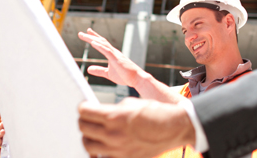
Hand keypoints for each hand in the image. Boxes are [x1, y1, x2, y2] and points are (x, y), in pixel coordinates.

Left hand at [78, 28, 145, 86]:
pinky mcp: (116, 59)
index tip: (88, 32)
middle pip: (100, 41)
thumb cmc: (125, 76)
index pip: (102, 43)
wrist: (137, 79)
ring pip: (102, 44)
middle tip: (80, 33)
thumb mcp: (108, 74)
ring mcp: (115, 55)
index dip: (94, 37)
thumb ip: (99, 70)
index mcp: (112, 54)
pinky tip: (93, 42)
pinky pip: (107, 51)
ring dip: (92, 39)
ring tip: (84, 35)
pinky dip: (100, 46)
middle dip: (90, 36)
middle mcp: (113, 52)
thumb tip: (88, 69)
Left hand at [78, 98, 195, 157]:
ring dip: (88, 137)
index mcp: (114, 116)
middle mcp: (113, 134)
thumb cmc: (154, 112)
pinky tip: (102, 148)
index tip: (85, 107)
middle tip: (87, 118)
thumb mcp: (130, 103)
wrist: (172, 128)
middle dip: (83, 121)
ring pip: (88, 145)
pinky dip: (99, 153)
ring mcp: (117, 149)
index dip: (83, 107)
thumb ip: (112, 110)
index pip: (85, 112)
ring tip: (92, 133)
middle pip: (83, 128)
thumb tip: (101, 114)